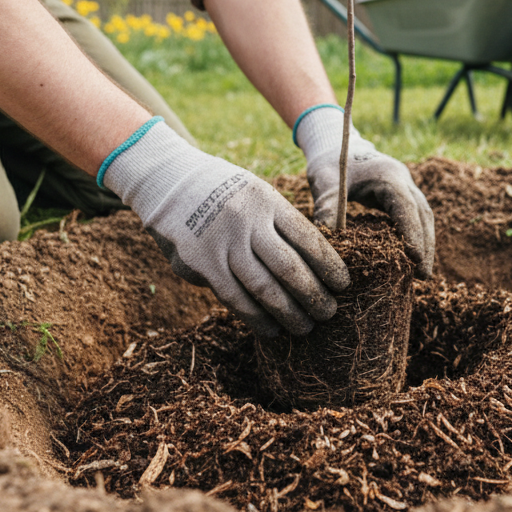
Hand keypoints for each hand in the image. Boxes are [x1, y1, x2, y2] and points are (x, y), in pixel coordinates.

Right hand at [102, 118, 349, 336]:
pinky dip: (256, 318)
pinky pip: (235, 298)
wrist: (168, 181)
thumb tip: (313, 264)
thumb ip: (279, 224)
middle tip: (330, 313)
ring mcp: (223, 243)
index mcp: (268, 201)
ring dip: (289, 313)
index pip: (307, 238)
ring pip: (264, 288)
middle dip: (314, 295)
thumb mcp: (256, 193)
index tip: (343, 285)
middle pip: (290, 267)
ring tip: (306, 328)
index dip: (329, 265)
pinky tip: (272, 330)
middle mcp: (247, 221)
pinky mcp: (202, 264)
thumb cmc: (223, 192)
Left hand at [295, 106, 434, 277]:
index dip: (414, 235)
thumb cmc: (330, 162)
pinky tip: (412, 257)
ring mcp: (405, 185)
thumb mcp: (324, 183)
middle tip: (423, 277)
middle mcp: (403, 179)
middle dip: (425, 245)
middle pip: (423, 214)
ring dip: (425, 243)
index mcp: (388, 175)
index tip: (417, 261)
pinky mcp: (401, 193)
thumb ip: (327, 209)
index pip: (407, 207)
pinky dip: (417, 235)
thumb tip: (329, 245)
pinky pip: (415, 216)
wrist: (336, 143)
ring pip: (424, 216)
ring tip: (422, 273)